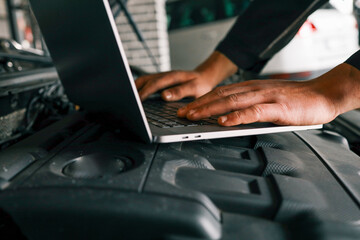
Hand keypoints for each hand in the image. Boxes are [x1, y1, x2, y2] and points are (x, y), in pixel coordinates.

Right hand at [135, 70, 215, 101]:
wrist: (205, 77)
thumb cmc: (201, 84)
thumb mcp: (194, 89)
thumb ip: (180, 92)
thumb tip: (164, 95)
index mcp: (173, 76)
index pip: (154, 84)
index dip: (144, 92)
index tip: (136, 100)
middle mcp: (165, 75)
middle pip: (145, 80)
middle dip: (134, 90)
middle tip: (127, 101)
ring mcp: (162, 77)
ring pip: (144, 81)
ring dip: (135, 88)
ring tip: (127, 100)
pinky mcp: (161, 81)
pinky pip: (147, 83)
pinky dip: (139, 89)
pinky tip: (136, 98)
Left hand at [177, 64, 359, 125]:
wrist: (323, 94)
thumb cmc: (295, 100)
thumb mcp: (267, 101)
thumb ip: (249, 107)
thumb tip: (228, 118)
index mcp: (251, 88)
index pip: (221, 92)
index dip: (202, 100)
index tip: (186, 107)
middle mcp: (255, 89)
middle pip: (221, 95)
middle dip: (199, 105)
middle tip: (181, 113)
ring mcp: (266, 97)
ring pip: (232, 101)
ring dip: (210, 109)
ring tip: (194, 116)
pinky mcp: (278, 107)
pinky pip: (253, 111)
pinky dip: (237, 116)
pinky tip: (224, 121)